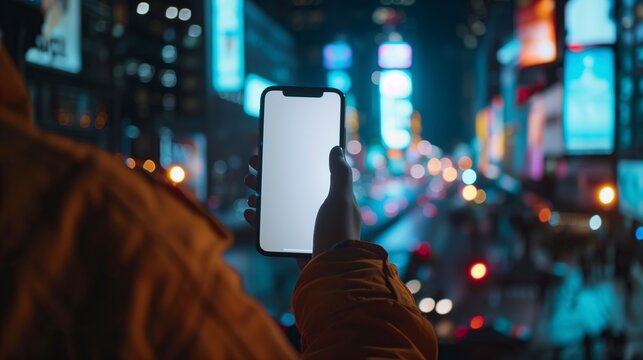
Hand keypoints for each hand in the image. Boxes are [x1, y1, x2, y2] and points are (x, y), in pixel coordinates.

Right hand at [243, 146, 360, 259]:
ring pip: (280, 208)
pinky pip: (273, 229)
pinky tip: (250, 211)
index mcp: (334, 201)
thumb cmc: (339, 234)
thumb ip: (340, 174)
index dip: (294, 162)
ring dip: (263, 196)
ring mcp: (306, 230)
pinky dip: (260, 220)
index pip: (312, 174)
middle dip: (272, 177)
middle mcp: (321, 214)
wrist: (331, 273)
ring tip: (250, 186)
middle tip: (254, 166)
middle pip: (292, 189)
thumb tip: (336, 148)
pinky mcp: (294, 245)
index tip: (276, 151)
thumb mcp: (341, 199)